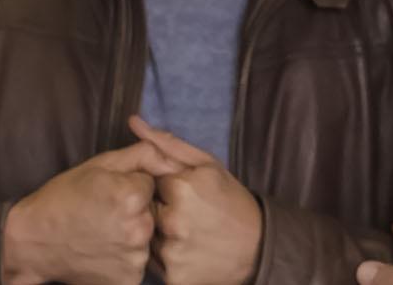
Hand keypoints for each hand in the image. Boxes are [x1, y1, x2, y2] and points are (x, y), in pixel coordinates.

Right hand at [2, 140, 186, 284]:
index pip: (153, 184)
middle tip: (105, 214)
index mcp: (133, 196)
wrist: (32, 241)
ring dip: (132, 234)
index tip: (110, 193)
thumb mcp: (102, 164)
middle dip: (136, 210)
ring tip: (102, 232)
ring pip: (148, 238)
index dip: (133, 186)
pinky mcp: (128, 280)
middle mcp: (139, 229)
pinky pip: (138, 262)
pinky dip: (125, 257)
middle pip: (153, 212)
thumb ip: (145, 154)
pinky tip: (104, 250)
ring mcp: (134, 259)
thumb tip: (174, 158)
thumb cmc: (64, 198)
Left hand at [129, 115, 262, 284]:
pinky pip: (154, 265)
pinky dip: (166, 259)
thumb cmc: (232, 201)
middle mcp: (172, 221)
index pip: (147, 182)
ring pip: (146, 239)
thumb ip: (168, 144)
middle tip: (187, 215)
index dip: (162, 188)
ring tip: (188, 233)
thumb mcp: (208, 165)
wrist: (258, 246)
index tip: (182, 194)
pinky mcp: (172, 277)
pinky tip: (187, 252)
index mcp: (180, 188)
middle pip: (144, 211)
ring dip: (160, 235)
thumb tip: (133, 122)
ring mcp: (172, 252)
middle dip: (159, 211)